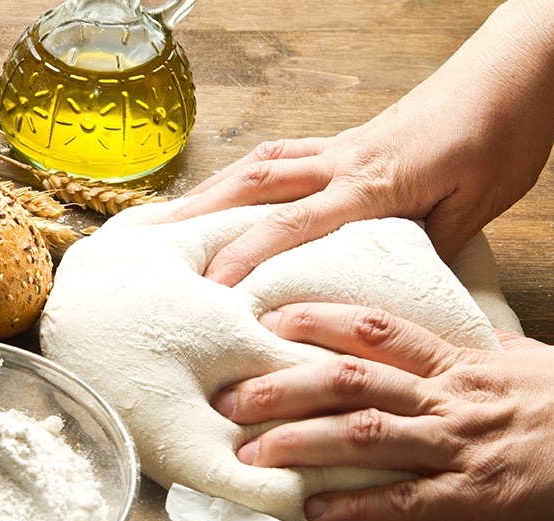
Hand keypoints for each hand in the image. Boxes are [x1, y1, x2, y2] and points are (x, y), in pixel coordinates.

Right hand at [171, 0, 553, 285]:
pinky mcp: (346, 140)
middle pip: (256, 184)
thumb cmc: (501, 137)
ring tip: (171, 219)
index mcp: (372, 185)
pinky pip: (283, 154)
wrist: (516, 72)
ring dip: (211, 191)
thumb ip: (423, 251)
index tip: (210, 289)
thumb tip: (385, 295)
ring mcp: (340, 147)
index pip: (293, 226)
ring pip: (260, 164)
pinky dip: (246, 173)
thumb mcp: (475, 209)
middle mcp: (343, 161)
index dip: (246, 258)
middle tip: (157, 244)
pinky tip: (229, 190)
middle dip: (202, 215)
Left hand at [211, 303, 553, 520]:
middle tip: (231, 397)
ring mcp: (461, 445)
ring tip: (252, 454)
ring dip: (303, 443)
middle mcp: (449, 397)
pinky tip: (314, 509)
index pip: (375, 329)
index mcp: (458, 362)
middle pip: (352, 381)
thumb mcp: (525, 364)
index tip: (266, 320)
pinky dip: (357, 505)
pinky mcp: (477, 494)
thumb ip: (475, 353)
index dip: (317, 321)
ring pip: (368, 434)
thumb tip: (442, 338)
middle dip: (285, 387)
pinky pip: (407, 499)